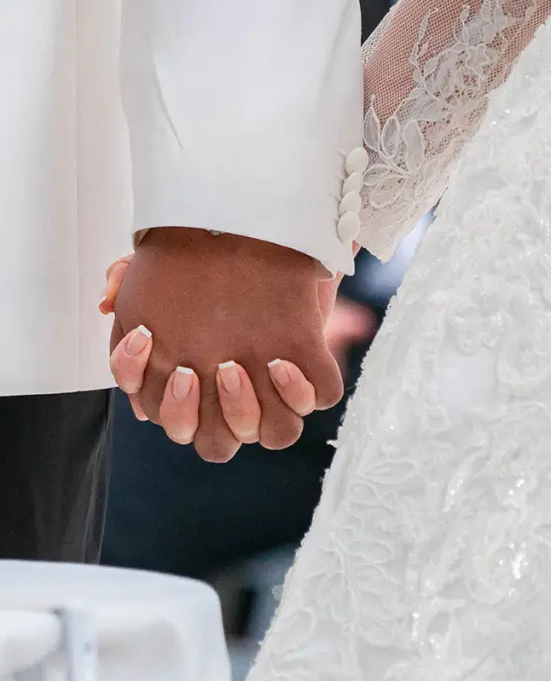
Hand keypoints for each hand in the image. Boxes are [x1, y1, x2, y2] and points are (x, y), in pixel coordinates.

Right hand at [108, 229, 342, 461]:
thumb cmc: (214, 261)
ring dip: (240, 409)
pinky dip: (294, 392)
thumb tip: (109, 300)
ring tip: (234, 365)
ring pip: (253, 434)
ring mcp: (270, 397)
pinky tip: (283, 361)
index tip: (144, 336)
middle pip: (206, 441)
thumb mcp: (168, 262)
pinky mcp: (312, 381)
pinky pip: (304, 408)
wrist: (275, 238)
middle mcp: (227, 403)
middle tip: (188, 370)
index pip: (154, 407)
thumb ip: (129, 276)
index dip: (140, 379)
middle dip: (188, 411)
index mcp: (187, 387)